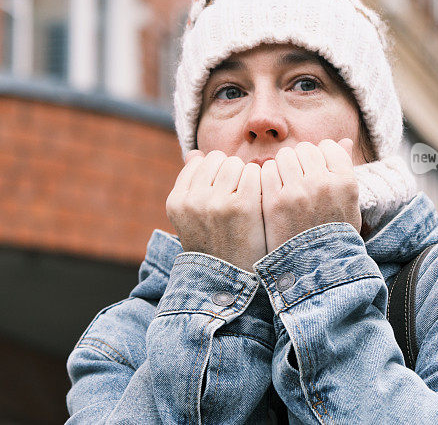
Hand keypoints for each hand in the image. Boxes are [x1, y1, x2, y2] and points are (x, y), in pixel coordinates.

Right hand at [165, 149, 266, 270]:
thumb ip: (191, 184)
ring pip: (236, 163)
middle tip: (237, 197)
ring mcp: (217, 202)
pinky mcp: (243, 205)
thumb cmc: (215, 245)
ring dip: (246, 176)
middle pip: (219, 159)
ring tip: (248, 199)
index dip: (215, 174)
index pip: (200, 162)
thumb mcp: (193, 217)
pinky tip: (261, 200)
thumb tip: (195, 154)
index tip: (222, 193)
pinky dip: (260, 183)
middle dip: (230, 173)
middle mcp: (193, 200)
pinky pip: (253, 173)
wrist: (233, 282)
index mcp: (177, 201)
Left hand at [261, 139, 360, 252]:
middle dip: (300, 161)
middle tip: (298, 178)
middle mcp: (323, 183)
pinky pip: (267, 171)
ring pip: (285, 156)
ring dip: (283, 166)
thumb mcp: (348, 202)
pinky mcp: (275, 201)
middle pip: (305, 149)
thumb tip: (344, 140)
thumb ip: (344, 169)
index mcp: (345, 182)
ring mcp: (298, 192)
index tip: (316, 170)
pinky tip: (273, 191)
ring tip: (285, 184)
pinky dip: (268, 177)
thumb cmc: (333, 233)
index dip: (320, 156)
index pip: (328, 147)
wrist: (315, 267)